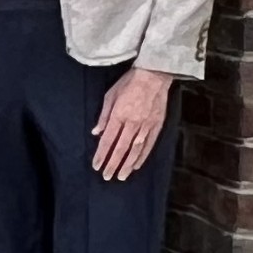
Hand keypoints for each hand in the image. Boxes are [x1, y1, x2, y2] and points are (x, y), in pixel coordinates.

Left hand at [90, 65, 169, 180]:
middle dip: (113, 164)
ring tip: (121, 176)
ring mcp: (146, 126)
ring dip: (128, 165)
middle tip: (107, 176)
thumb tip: (96, 132)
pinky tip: (136, 165)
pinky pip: (149, 145)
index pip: (108, 140)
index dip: (101, 154)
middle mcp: (132, 123)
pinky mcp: (157, 126)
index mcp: (119, 115)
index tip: (96, 165)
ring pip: (135, 150)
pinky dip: (142, 157)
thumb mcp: (110, 95)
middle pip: (121, 149)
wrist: (153, 76)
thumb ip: (103, 116)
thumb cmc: (129, 83)